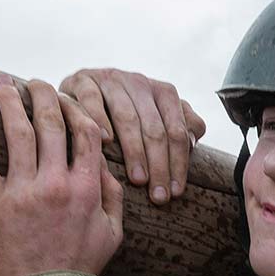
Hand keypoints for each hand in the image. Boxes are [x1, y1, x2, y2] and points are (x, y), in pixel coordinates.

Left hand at [0, 76, 123, 275]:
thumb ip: (113, 198)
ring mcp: (25, 191)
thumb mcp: (112, 234)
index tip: (65, 100)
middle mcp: (57, 183)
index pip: (86, 132)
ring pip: (18, 132)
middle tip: (33, 82)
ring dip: (9, 100)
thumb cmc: (78, 268)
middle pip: (51, 124)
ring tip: (1, 81)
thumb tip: (108, 169)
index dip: (76, 109)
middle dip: (42, 95)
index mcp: (88, 188)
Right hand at [59, 68, 206, 206]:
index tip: (176, 192)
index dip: (179, 162)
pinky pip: (92, 99)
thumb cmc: (123, 114)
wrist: (81, 94)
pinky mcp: (83, 80)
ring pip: (127, 116)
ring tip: (138, 179)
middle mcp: (139, 83)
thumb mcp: (155, 118)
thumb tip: (193, 139)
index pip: (177, 130)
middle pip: (154, 128)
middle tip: (158, 195)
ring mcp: (111, 80)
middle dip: (159, 165)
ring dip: (134, 150)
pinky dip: (99, 119)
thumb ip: (179, 124)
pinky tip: (105, 142)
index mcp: (163, 92)